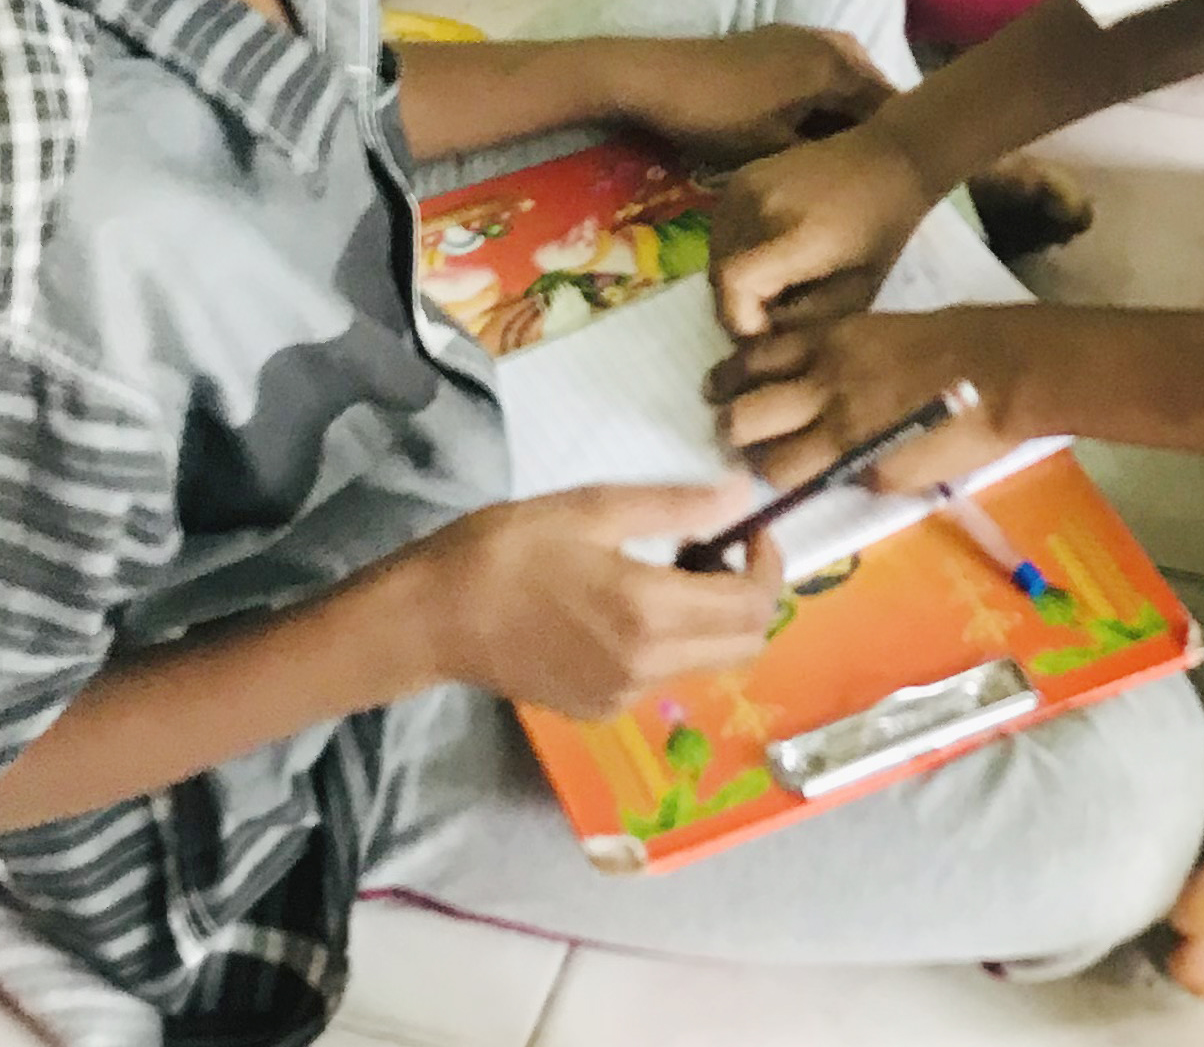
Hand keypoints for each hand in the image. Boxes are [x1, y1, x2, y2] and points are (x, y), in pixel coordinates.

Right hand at [405, 484, 782, 720]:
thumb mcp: (595, 507)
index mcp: (650, 613)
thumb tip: (745, 494)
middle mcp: (647, 667)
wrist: (434, 617)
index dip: (769, 564)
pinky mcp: (600, 710)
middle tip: (715, 547)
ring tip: (668, 566)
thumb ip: (678, 506)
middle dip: (749, 594)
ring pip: (707, 662)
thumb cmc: (509, 548)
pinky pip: (665, 675)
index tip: (752, 529)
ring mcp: (623, 697)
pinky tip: (634, 603)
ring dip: (712, 616)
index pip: (753, 606)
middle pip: (744, 645)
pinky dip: (675, 639)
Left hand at [625, 27, 894, 164]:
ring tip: (846, 156)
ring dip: (849, 113)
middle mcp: (831, 43)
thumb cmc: (720, 117)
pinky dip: (826, 100)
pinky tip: (815, 130)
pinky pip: (821, 72)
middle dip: (875, 127)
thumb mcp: (776, 150)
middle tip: (875, 171)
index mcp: (838, 66)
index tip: (901, 178)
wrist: (656, 79)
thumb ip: (824, 160)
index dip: (895, 143)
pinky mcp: (779, 41)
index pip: (889, 104)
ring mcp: (804, 37)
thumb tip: (855, 181)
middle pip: (870, 89)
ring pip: (845, 80)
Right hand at [711, 120, 939, 337]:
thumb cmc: (886, 229)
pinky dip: (733, 250)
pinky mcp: (742, 174)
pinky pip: (721, 227)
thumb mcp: (858, 290)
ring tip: (769, 288)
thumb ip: (806, 320)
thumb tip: (760, 338)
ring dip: (733, 280)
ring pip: (715, 252)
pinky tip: (766, 258)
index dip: (739, 319)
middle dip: (737, 306)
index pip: (735, 282)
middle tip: (768, 317)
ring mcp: (747, 184)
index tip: (764, 335)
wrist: (890, 157)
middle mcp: (763, 204)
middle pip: (719, 273)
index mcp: (800, 234)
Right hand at [711, 309, 1025, 489]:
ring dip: (730, 380)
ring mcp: (834, 349)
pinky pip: (788, 329)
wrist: (1008, 363)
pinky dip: (764, 342)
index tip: (762, 474)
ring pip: (753, 361)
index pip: (776, 467)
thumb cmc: (970, 430)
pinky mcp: (848, 320)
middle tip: (732, 434)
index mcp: (846, 440)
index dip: (763, 476)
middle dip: (732, 431)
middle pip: (747, 415)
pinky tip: (760, 351)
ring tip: (719, 389)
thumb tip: (830, 471)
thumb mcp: (915, 475)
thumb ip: (863, 474)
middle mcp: (828, 393)